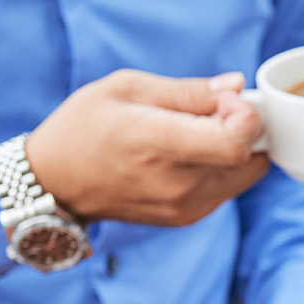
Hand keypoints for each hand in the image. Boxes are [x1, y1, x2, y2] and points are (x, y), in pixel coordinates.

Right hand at [25, 69, 268, 225]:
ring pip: (245, 172)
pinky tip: (189, 154)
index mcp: (157, 144)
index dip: (244, 115)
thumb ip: (189, 91)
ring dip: (235, 147)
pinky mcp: (189, 217)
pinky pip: (229, 186)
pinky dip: (222, 166)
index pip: (236, 142)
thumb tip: (235, 86)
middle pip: (247, 155)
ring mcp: (185, 205)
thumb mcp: (128, 89)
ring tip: (195, 132)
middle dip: (243, 126)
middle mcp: (177, 183)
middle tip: (214, 111)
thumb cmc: (85, 127)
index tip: (224, 99)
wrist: (56, 183)